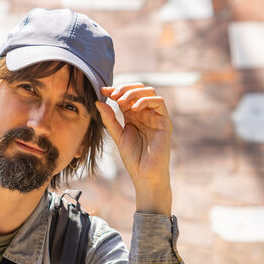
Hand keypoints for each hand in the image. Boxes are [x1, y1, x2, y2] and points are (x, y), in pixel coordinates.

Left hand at [96, 84, 172, 216]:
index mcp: (134, 116)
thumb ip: (109, 119)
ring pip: (149, 92)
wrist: (145, 175)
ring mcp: (156, 116)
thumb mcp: (117, 135)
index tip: (102, 90)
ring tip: (121, 100)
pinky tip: (134, 109)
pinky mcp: (165, 121)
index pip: (126, 96)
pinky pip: (159, 102)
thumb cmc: (133, 158)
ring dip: (133, 92)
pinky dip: (145, 101)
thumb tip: (98, 102)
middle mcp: (146, 113)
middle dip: (124, 88)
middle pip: (139, 89)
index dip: (115, 90)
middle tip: (112, 94)